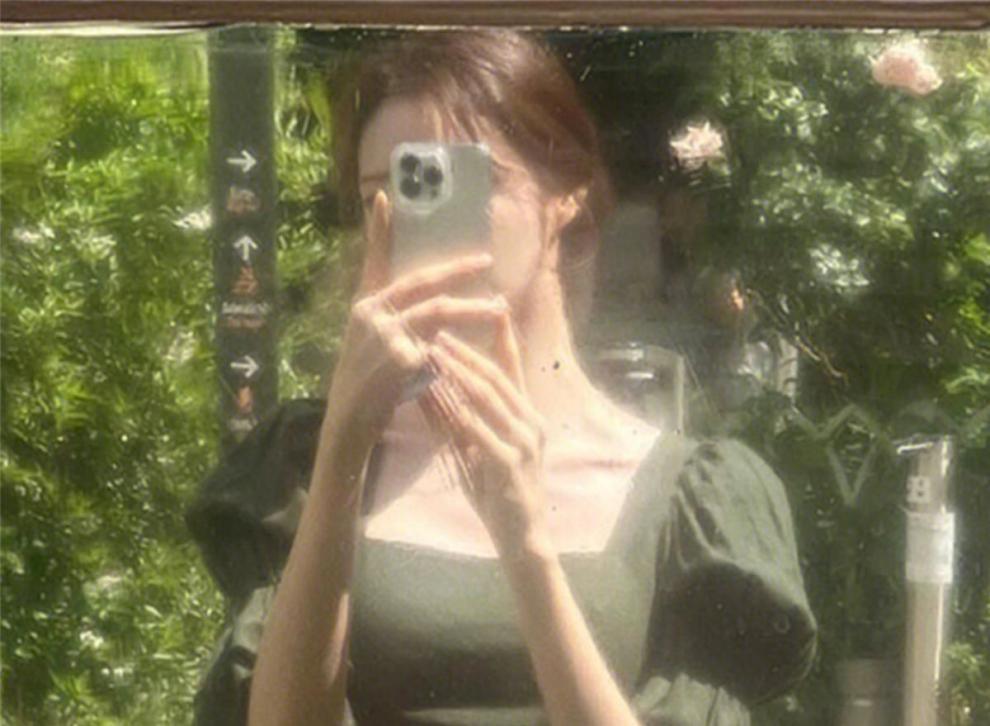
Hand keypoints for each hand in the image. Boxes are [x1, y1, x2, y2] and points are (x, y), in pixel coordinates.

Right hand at [323, 191, 503, 461]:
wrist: (350, 423)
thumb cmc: (368, 384)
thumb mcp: (375, 344)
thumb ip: (399, 320)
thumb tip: (436, 304)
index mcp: (365, 305)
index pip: (375, 261)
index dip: (380, 230)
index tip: (385, 198)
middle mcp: (370, 313)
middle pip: (423, 283)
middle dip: (458, 271)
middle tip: (486, 261)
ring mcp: (382, 335)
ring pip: (439, 313)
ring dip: (473, 310)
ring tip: (500, 309)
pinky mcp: (397, 359)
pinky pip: (438, 350)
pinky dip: (456, 356)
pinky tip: (473, 362)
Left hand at [424, 315, 550, 558]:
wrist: (522, 538)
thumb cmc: (500, 493)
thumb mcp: (479, 450)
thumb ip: (460, 419)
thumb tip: (430, 387)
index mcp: (527, 416)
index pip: (513, 368)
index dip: (501, 336)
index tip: (488, 306)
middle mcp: (531, 422)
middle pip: (497, 376)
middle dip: (466, 351)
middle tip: (439, 330)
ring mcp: (524, 442)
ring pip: (490, 397)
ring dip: (461, 373)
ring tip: (436, 353)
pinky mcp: (510, 463)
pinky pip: (482, 431)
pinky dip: (461, 411)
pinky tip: (442, 397)